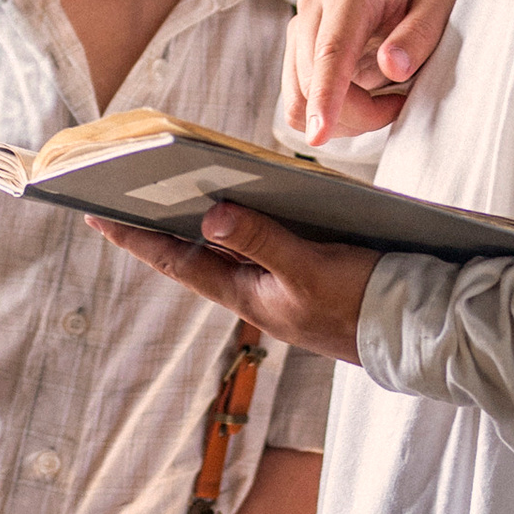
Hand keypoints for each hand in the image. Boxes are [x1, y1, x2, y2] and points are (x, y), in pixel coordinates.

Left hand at [86, 204, 375, 366]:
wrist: (418, 329)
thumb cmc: (362, 305)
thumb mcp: (309, 269)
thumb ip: (262, 240)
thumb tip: (210, 213)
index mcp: (247, 294)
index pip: (178, 261)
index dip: (136, 237)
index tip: (94, 213)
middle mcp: (257, 289)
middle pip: (197, 250)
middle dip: (160, 222)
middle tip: (121, 190)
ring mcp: (281, 282)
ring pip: (229, 244)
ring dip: (200, 216)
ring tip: (169, 184)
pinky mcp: (308, 270)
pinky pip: (263, 240)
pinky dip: (247, 216)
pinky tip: (245, 191)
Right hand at [283, 0, 459, 142]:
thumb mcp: (442, 3)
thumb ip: (419, 33)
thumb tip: (392, 66)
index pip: (331, 50)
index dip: (325, 94)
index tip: (319, 133)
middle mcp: (315, 6)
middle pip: (312, 81)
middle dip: (356, 113)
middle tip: (399, 105)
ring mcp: (300, 29)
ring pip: (299, 98)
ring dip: (342, 118)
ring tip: (382, 103)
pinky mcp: (297, 51)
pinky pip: (299, 101)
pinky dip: (331, 115)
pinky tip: (362, 102)